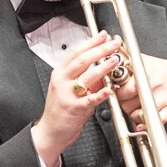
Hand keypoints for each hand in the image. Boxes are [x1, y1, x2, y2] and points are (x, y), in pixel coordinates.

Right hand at [32, 32, 122, 166]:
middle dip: (100, 49)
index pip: (76, 52)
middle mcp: (62, 81)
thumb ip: (84, 77)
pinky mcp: (74, 108)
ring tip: (115, 60)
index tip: (103, 35)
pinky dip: (101, 93)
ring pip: (87, 76)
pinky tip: (109, 89)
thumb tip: (102, 66)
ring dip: (103, 67)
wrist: (50, 131)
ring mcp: (67, 94)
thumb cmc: (61, 109)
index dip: (91, 42)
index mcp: (60, 73)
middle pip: (82, 60)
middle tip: (114, 44)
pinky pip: (90, 99)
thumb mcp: (69, 88)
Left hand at [113, 52, 166, 130]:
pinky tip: (143, 121)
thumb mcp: (150, 61)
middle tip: (125, 99)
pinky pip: (153, 121)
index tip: (115, 88)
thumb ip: (130, 58)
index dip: (115, 87)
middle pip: (125, 99)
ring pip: (135, 112)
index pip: (121, 81)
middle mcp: (153, 82)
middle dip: (122, 101)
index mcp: (146, 69)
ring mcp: (161, 96)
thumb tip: (113, 50)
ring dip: (132, 113)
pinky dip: (145, 124)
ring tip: (135, 107)